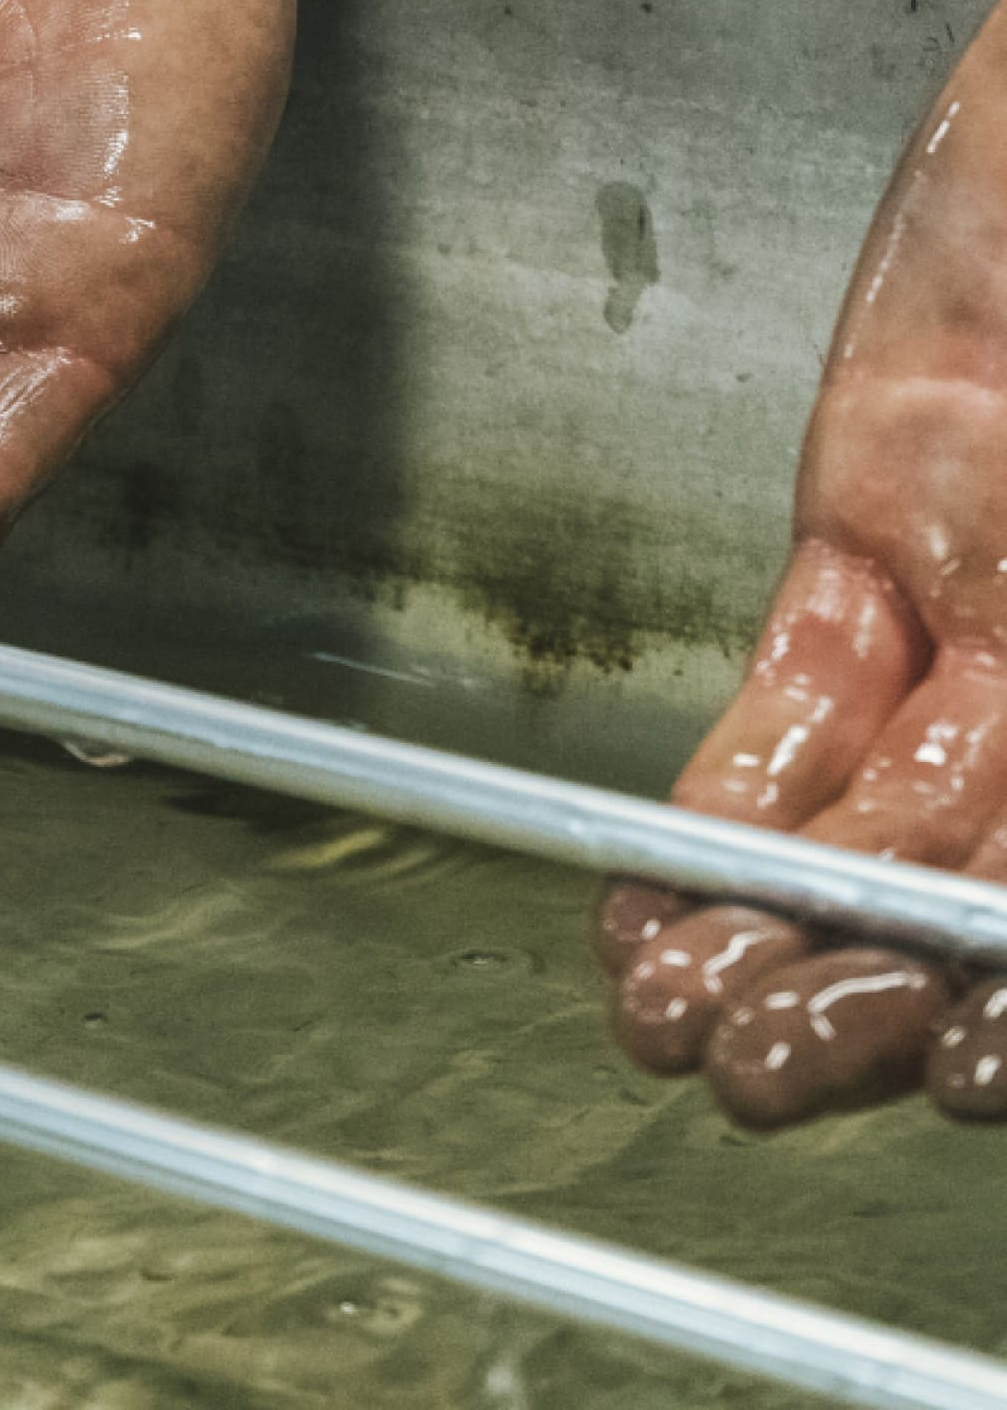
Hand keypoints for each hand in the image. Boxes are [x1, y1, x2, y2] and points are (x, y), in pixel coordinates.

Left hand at [598, 0, 1006, 1126]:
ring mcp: (977, 612)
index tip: (955, 1082)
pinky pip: (794, 691)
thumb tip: (1004, 828)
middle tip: (748, 1073)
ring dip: (762, 911)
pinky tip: (651, 886)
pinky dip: (721, 791)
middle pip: (976, 876)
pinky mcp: (865, 539)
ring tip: (666, 1009)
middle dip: (862, 978)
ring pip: (868, 806)